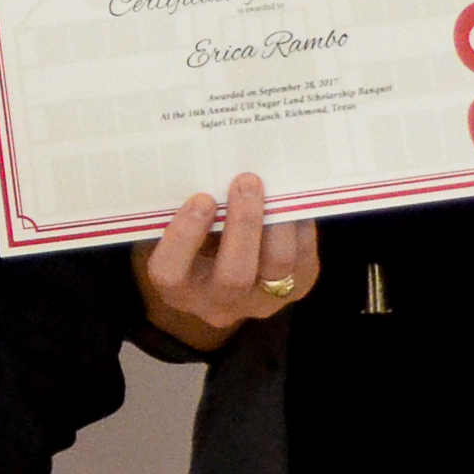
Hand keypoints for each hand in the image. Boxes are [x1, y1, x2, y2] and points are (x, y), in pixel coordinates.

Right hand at [132, 174, 318, 352]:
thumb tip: (217, 169)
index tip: (201, 198)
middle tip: (246, 181)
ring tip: (274, 186)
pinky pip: (303, 255)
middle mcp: (217, 305)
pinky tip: (292, 197)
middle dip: (244, 224)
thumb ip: (191, 209)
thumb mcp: (183, 225)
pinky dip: (299, 222)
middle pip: (234, 276)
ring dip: (277, 220)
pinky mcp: (296, 287)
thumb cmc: (198, 231)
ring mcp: (260, 301)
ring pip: (277, 264)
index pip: (170, 272)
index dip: (184, 235)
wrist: (233, 260)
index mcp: (177, 289)